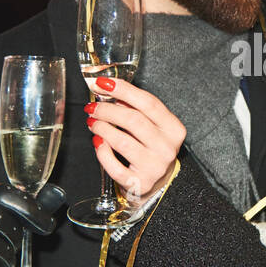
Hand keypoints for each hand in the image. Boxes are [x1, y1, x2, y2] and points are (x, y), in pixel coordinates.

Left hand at [83, 76, 185, 203]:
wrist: (160, 183)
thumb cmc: (152, 149)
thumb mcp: (153, 126)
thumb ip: (136, 108)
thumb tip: (110, 90)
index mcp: (173, 129)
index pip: (148, 103)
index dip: (124, 90)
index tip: (103, 83)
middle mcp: (167, 148)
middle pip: (133, 120)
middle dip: (107, 110)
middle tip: (92, 107)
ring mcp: (154, 167)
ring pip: (122, 141)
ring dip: (102, 128)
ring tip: (93, 122)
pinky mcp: (139, 183)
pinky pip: (114, 166)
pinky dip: (102, 152)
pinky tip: (98, 142)